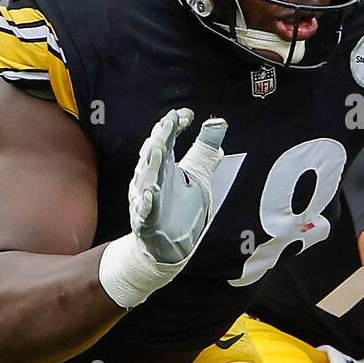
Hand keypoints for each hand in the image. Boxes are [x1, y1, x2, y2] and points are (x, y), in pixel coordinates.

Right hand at [130, 108, 226, 264]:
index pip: (165, 140)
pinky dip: (147, 202)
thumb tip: (219, 122)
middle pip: (153, 155)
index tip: (187, 115)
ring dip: (152, 165)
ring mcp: (147, 202)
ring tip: (160, 149)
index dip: (173, 126)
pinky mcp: (147, 224)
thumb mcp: (198, 176)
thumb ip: (206, 151)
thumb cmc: (180, 209)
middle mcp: (152, 180)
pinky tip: (153, 192)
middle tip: (169, 122)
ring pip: (145, 180)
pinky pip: (145, 212)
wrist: (169, 247)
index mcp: (163, 167)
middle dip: (161, 138)